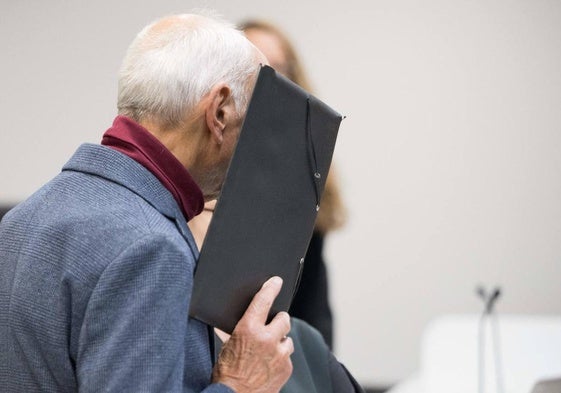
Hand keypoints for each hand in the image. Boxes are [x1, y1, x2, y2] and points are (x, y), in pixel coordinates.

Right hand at [212, 276, 293, 392]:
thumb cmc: (226, 372)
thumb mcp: (227, 345)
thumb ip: (239, 329)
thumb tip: (244, 316)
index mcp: (248, 329)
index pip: (264, 300)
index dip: (271, 288)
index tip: (277, 281)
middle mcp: (267, 339)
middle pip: (284, 318)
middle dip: (278, 321)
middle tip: (270, 328)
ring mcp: (279, 354)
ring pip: (288, 338)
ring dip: (279, 342)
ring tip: (266, 351)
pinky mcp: (287, 368)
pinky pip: (288, 356)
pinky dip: (280, 358)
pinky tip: (268, 364)